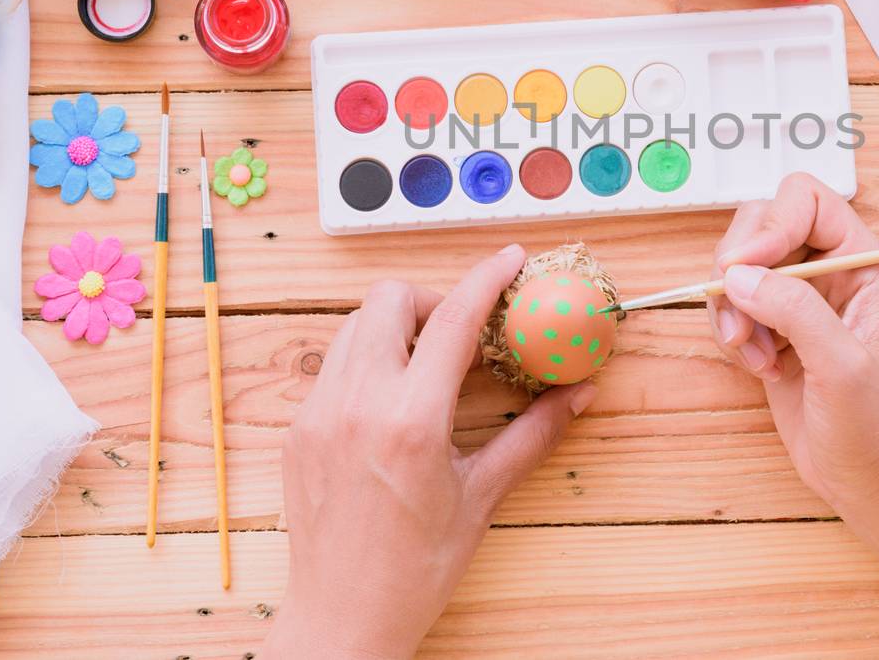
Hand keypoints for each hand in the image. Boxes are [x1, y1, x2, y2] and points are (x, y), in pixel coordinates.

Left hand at [264, 245, 596, 658]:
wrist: (341, 618)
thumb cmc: (416, 568)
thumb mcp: (482, 497)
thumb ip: (533, 435)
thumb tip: (580, 393)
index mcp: (410, 421)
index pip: (454, 320)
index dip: (487, 278)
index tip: (511, 259)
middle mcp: (357, 404)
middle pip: (391, 300)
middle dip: (433, 300)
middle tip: (463, 332)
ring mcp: (319, 413)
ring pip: (355, 325)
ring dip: (397, 326)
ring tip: (429, 365)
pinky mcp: (297, 429)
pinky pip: (334, 365)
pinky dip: (368, 360)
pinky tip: (394, 400)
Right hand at [708, 174, 878, 530]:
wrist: (866, 482)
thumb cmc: (874, 429)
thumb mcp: (843, 367)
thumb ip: (796, 311)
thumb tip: (738, 274)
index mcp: (865, 263)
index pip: (808, 201)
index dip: (771, 223)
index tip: (744, 268)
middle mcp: (832, 270)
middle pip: (763, 224)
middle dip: (739, 268)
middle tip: (739, 320)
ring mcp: (800, 298)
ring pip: (739, 265)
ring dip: (731, 307)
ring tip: (754, 353)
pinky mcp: (774, 326)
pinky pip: (732, 303)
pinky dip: (732, 331)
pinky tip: (758, 366)